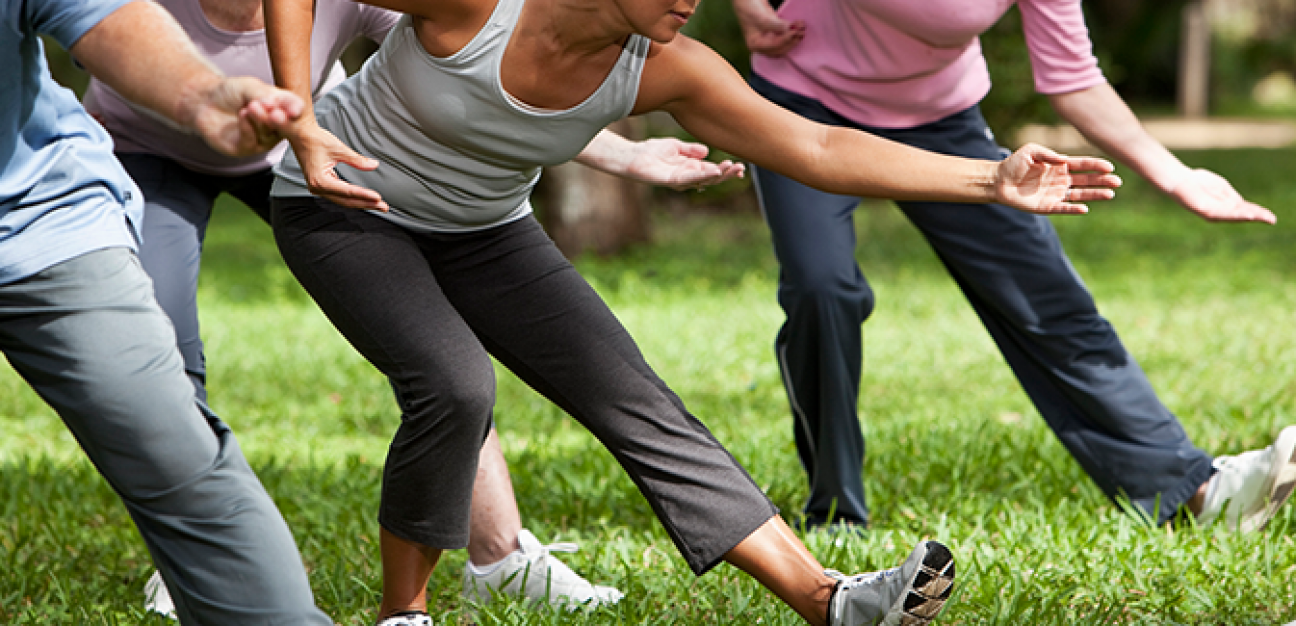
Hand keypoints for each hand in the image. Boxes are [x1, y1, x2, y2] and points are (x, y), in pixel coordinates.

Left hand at [189, 76, 303, 156]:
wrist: (206, 100)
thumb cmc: (231, 93)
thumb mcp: (250, 86)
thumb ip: (264, 94)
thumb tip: (276, 104)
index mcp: (281, 109)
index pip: (294, 110)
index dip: (295, 110)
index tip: (294, 111)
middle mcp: (275, 127)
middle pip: (285, 127)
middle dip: (281, 121)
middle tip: (276, 113)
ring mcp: (262, 140)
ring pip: (268, 135)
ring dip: (260, 120)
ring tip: (251, 106)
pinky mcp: (245, 148)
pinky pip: (251, 141)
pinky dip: (247, 127)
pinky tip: (242, 114)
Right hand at [287, 122, 387, 210]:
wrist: (300, 134)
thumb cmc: (315, 139)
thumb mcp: (339, 148)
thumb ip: (357, 160)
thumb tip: (373, 165)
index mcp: (320, 180)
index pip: (347, 191)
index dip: (364, 195)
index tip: (378, 198)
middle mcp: (317, 188)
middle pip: (346, 201)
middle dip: (366, 203)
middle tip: (383, 206)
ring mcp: (318, 188)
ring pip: (343, 200)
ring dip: (361, 202)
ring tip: (377, 204)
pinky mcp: (321, 185)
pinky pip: (339, 195)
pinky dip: (353, 197)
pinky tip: (365, 199)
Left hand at [623, 138, 745, 189]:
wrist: (633, 155)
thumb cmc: (652, 151)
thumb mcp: (676, 146)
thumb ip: (691, 150)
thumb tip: (707, 152)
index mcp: (691, 169)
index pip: (713, 171)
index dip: (726, 170)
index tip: (740, 167)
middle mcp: (687, 177)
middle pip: (712, 178)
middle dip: (727, 174)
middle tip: (740, 169)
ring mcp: (679, 180)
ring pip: (703, 180)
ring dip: (718, 175)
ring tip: (731, 168)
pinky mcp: (670, 180)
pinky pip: (688, 179)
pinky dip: (701, 175)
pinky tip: (713, 171)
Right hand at [732, 0, 804, 56]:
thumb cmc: (748, 7)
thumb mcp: (761, 18)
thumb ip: (776, 25)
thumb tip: (790, 29)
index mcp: (755, 44)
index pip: (774, 46)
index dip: (786, 40)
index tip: (796, 32)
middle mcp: (762, 44)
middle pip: (781, 48)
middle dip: (792, 40)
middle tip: (802, 32)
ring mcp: (768, 37)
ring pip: (784, 43)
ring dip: (794, 37)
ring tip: (802, 28)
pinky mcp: (774, 30)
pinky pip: (785, 34)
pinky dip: (792, 31)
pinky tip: (798, 25)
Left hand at [995, 143, 1120, 214]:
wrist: (998, 181)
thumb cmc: (1014, 164)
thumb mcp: (1031, 151)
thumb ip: (1048, 154)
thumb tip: (1063, 160)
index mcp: (1060, 165)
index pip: (1083, 165)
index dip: (1096, 166)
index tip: (1109, 167)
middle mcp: (1061, 180)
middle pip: (1087, 180)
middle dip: (1102, 181)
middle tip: (1117, 182)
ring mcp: (1056, 193)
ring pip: (1080, 195)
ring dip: (1095, 195)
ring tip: (1110, 194)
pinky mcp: (1047, 206)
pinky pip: (1064, 208)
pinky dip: (1074, 208)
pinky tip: (1084, 208)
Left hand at [1168, 168, 1275, 223]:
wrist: (1180, 179)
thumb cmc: (1199, 181)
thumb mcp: (1221, 187)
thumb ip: (1232, 196)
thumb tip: (1243, 205)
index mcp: (1225, 205)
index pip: (1245, 210)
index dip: (1258, 213)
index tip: (1271, 217)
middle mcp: (1220, 211)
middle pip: (1241, 215)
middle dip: (1256, 217)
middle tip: (1271, 220)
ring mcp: (1212, 212)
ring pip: (1232, 216)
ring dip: (1246, 216)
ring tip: (1259, 217)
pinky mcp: (1204, 210)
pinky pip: (1221, 213)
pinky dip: (1232, 214)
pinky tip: (1242, 214)